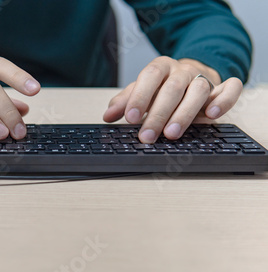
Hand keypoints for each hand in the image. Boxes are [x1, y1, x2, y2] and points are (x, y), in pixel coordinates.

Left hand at [103, 56, 242, 142]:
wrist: (191, 74)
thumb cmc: (162, 87)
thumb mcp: (141, 91)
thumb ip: (125, 102)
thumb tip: (107, 116)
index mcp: (160, 68)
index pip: (149, 77)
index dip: (140, 96)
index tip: (131, 117)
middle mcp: (182, 71)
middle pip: (172, 89)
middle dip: (158, 114)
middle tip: (146, 136)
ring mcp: (204, 77)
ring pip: (198, 90)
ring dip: (184, 114)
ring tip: (171, 134)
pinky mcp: (222, 87)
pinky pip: (230, 88)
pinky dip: (224, 100)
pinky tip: (212, 115)